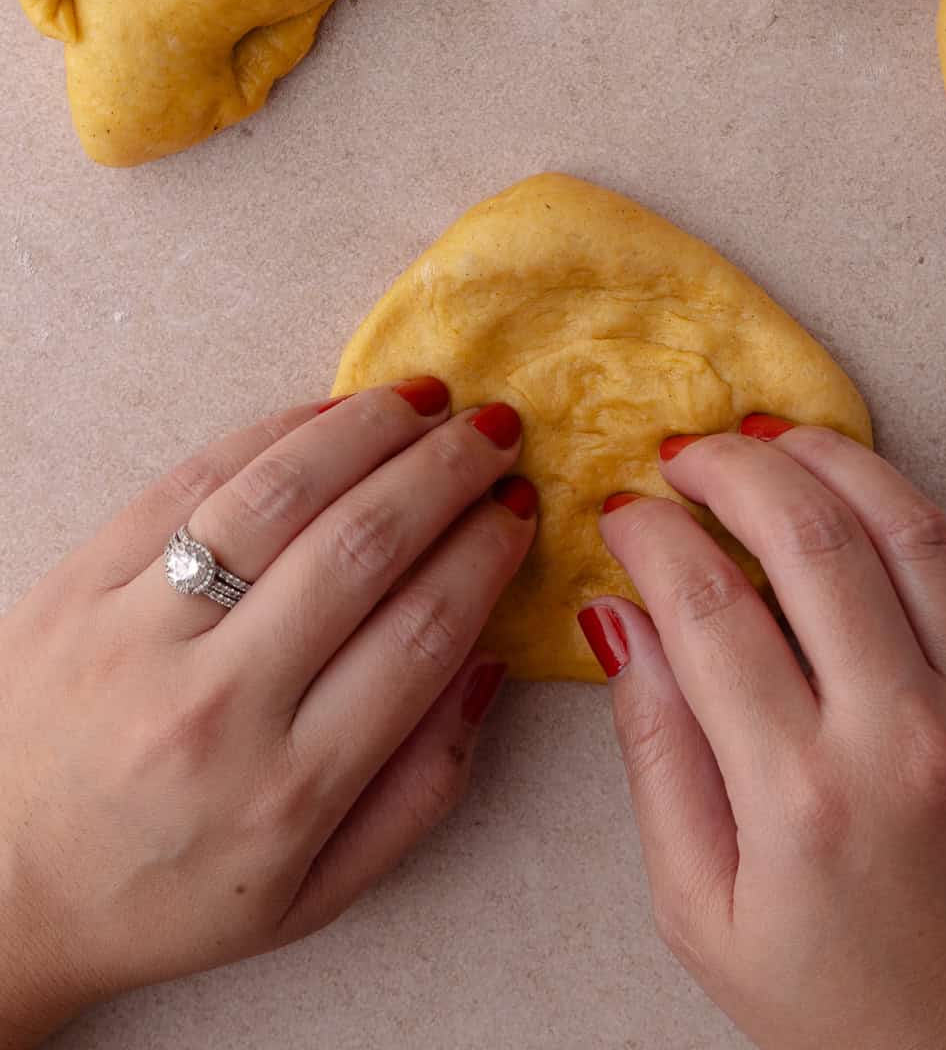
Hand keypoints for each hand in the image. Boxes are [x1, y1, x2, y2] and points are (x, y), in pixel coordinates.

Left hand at [0, 383, 534, 1047]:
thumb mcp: (312, 894)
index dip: (485, 554)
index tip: (518, 511)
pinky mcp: (78, 584)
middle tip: (495, 435)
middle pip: (362, 547)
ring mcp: (136, 634)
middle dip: (446, 474)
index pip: (421, 633)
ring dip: (369, 430)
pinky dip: (272, 432)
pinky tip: (329, 412)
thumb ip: (422, 790)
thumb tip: (488, 660)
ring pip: (278, 495)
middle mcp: (214, 705)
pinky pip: (190, 481)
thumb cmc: (165, 893)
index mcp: (285, 791)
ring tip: (428, 401)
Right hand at [584, 422, 945, 1049]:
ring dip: (825, 457)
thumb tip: (620, 623)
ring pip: (905, 523)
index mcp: (800, 795)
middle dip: (729, 467)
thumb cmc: (848, 1009)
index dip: (651, 536)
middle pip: (806, 534)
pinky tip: (853, 499)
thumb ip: (657, 758)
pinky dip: (902, 512)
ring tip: (768, 440)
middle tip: (685, 454)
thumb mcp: (705, 916)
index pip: (707, 604)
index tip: (624, 514)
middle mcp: (902, 733)